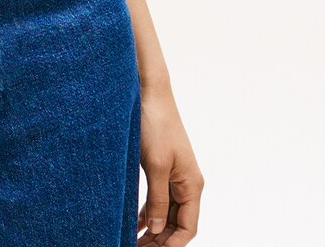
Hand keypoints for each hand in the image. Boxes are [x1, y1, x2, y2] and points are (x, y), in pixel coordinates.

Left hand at [137, 82, 203, 244]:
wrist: (149, 92)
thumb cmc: (155, 124)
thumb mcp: (155, 165)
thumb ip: (158, 199)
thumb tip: (157, 229)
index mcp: (192, 184)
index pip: (187, 228)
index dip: (171, 245)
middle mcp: (186, 183)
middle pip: (176, 223)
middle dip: (159, 240)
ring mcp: (174, 175)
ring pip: (166, 213)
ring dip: (152, 229)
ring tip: (133, 241)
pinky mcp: (161, 167)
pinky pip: (158, 198)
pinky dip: (148, 212)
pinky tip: (134, 222)